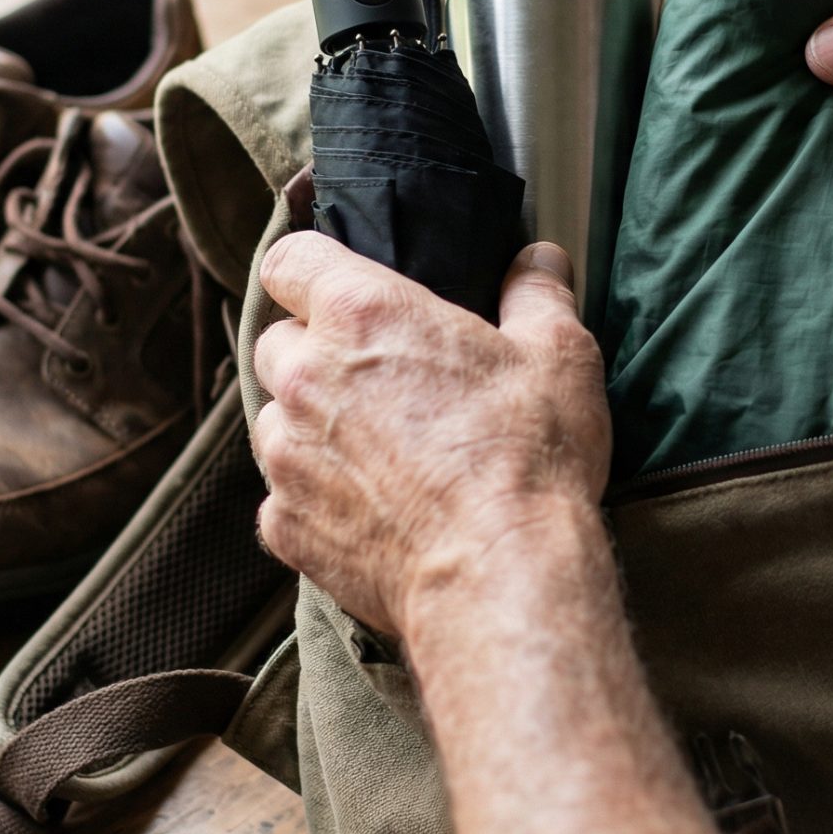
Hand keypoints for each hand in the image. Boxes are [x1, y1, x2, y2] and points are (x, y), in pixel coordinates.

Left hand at [251, 234, 612, 637]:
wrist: (499, 573)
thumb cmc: (527, 457)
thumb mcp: (558, 356)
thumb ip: (538, 294)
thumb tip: (537, 260)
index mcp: (361, 316)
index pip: (288, 260)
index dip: (308, 267)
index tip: (334, 284)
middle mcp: (307, 379)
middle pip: (276, 343)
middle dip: (313, 351)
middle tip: (377, 375)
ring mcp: (288, 457)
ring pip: (275, 421)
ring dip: (310, 425)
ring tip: (377, 448)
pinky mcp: (287, 526)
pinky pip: (284, 497)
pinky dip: (316, 497)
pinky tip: (372, 508)